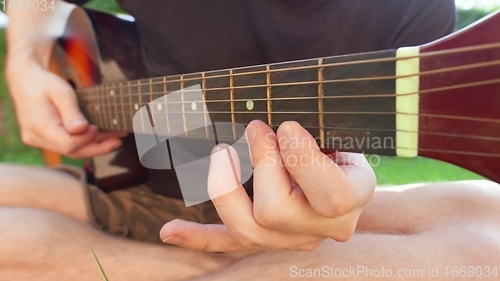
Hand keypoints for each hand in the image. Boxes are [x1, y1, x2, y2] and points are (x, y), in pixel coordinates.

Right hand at [6, 58, 125, 157]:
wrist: (27, 80)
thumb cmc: (44, 83)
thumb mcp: (61, 92)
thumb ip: (72, 112)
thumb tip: (82, 130)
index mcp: (38, 126)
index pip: (68, 144)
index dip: (86, 138)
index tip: (97, 126)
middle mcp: (36, 137)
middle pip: (71, 151)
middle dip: (97, 147)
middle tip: (118, 141)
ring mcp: (40, 140)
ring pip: (71, 150)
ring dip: (95, 146)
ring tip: (116, 139)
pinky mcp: (46, 139)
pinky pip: (68, 145)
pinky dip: (86, 142)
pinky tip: (102, 137)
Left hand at [160, 120, 375, 251]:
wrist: (342, 171)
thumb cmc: (339, 142)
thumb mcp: (341, 131)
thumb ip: (315, 130)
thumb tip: (264, 129)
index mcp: (353, 199)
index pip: (329, 194)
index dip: (301, 159)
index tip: (285, 126)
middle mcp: (322, 228)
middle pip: (276, 212)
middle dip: (260, 163)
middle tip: (255, 128)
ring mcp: (291, 239)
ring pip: (247, 231)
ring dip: (225, 188)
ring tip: (221, 152)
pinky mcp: (267, 240)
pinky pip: (230, 243)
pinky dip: (198, 237)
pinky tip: (169, 231)